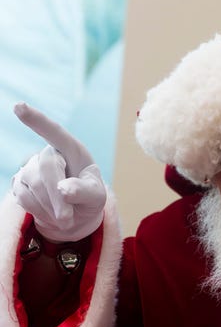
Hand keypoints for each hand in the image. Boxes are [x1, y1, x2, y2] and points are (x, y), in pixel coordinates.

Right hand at [12, 103, 105, 241]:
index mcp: (72, 150)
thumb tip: (64, 189)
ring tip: (66, 217)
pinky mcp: (20, 184)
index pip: (55, 132)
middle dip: (57, 197)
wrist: (74, 215)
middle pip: (46, 169)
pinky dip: (40, 211)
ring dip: (51, 207)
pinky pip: (24, 197)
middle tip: (68, 219)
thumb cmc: (89, 199)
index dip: (37, 120)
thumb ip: (84, 191)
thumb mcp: (96, 197)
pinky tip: (51, 214)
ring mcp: (31, 168)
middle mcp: (49, 154)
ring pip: (33, 185)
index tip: (19, 107)